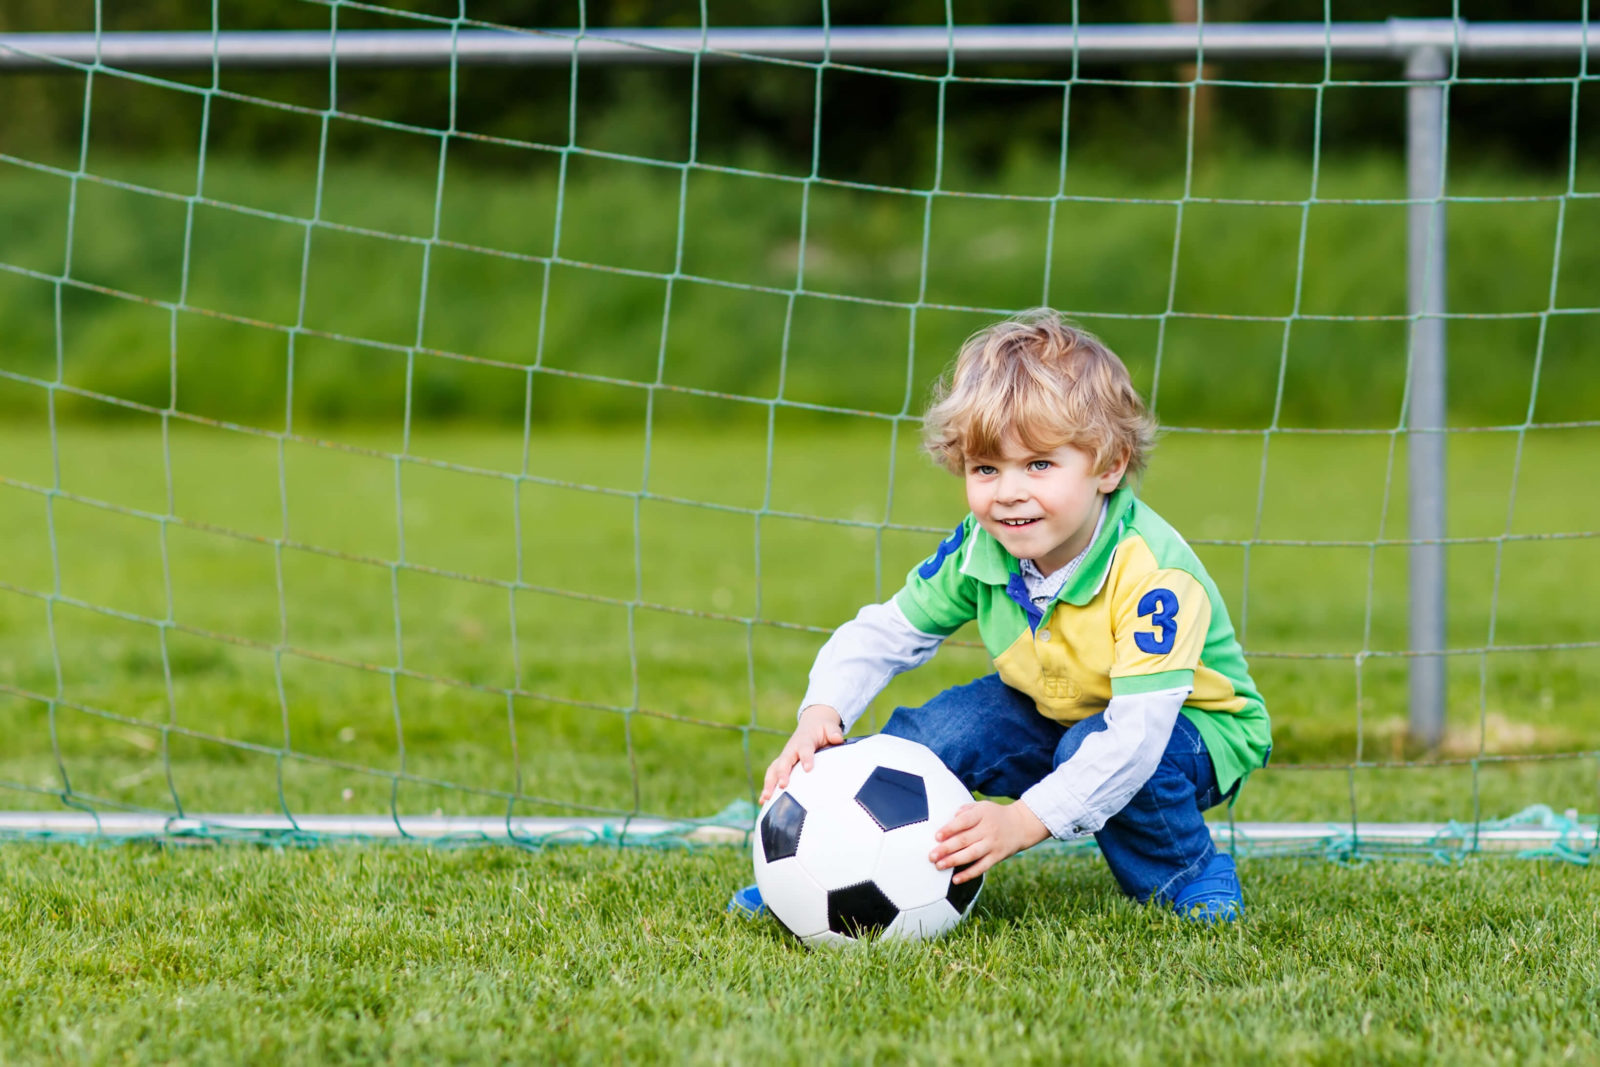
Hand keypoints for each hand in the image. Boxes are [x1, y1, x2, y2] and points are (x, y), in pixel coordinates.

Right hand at [759, 705, 844, 802]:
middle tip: (783, 785)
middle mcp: (791, 749)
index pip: (805, 749)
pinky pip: (772, 776)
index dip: (806, 758)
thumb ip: (833, 732)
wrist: (812, 724)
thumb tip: (837, 739)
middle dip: (782, 773)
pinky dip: (767, 787)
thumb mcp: (829, 727)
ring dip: (769, 783)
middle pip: (784, 761)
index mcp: (804, 740)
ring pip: (774, 769)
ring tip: (767, 798)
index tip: (808, 769)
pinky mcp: (781, 765)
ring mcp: (784, 757)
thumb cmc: (822, 729)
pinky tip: (763, 801)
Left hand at [929, 800, 1049, 882]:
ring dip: (954, 861)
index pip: (964, 821)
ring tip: (939, 865)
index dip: (950, 829)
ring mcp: (992, 844)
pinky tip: (956, 879)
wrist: (1021, 825)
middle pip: (965, 840)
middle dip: (946, 849)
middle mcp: (988, 830)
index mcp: (982, 814)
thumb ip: (966, 810)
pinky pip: (981, 867)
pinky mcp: (997, 857)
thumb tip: (952, 817)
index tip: (937, 837)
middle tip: (931, 856)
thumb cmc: (995, 815)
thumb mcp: (982, 806)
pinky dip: (968, 874)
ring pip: (971, 855)